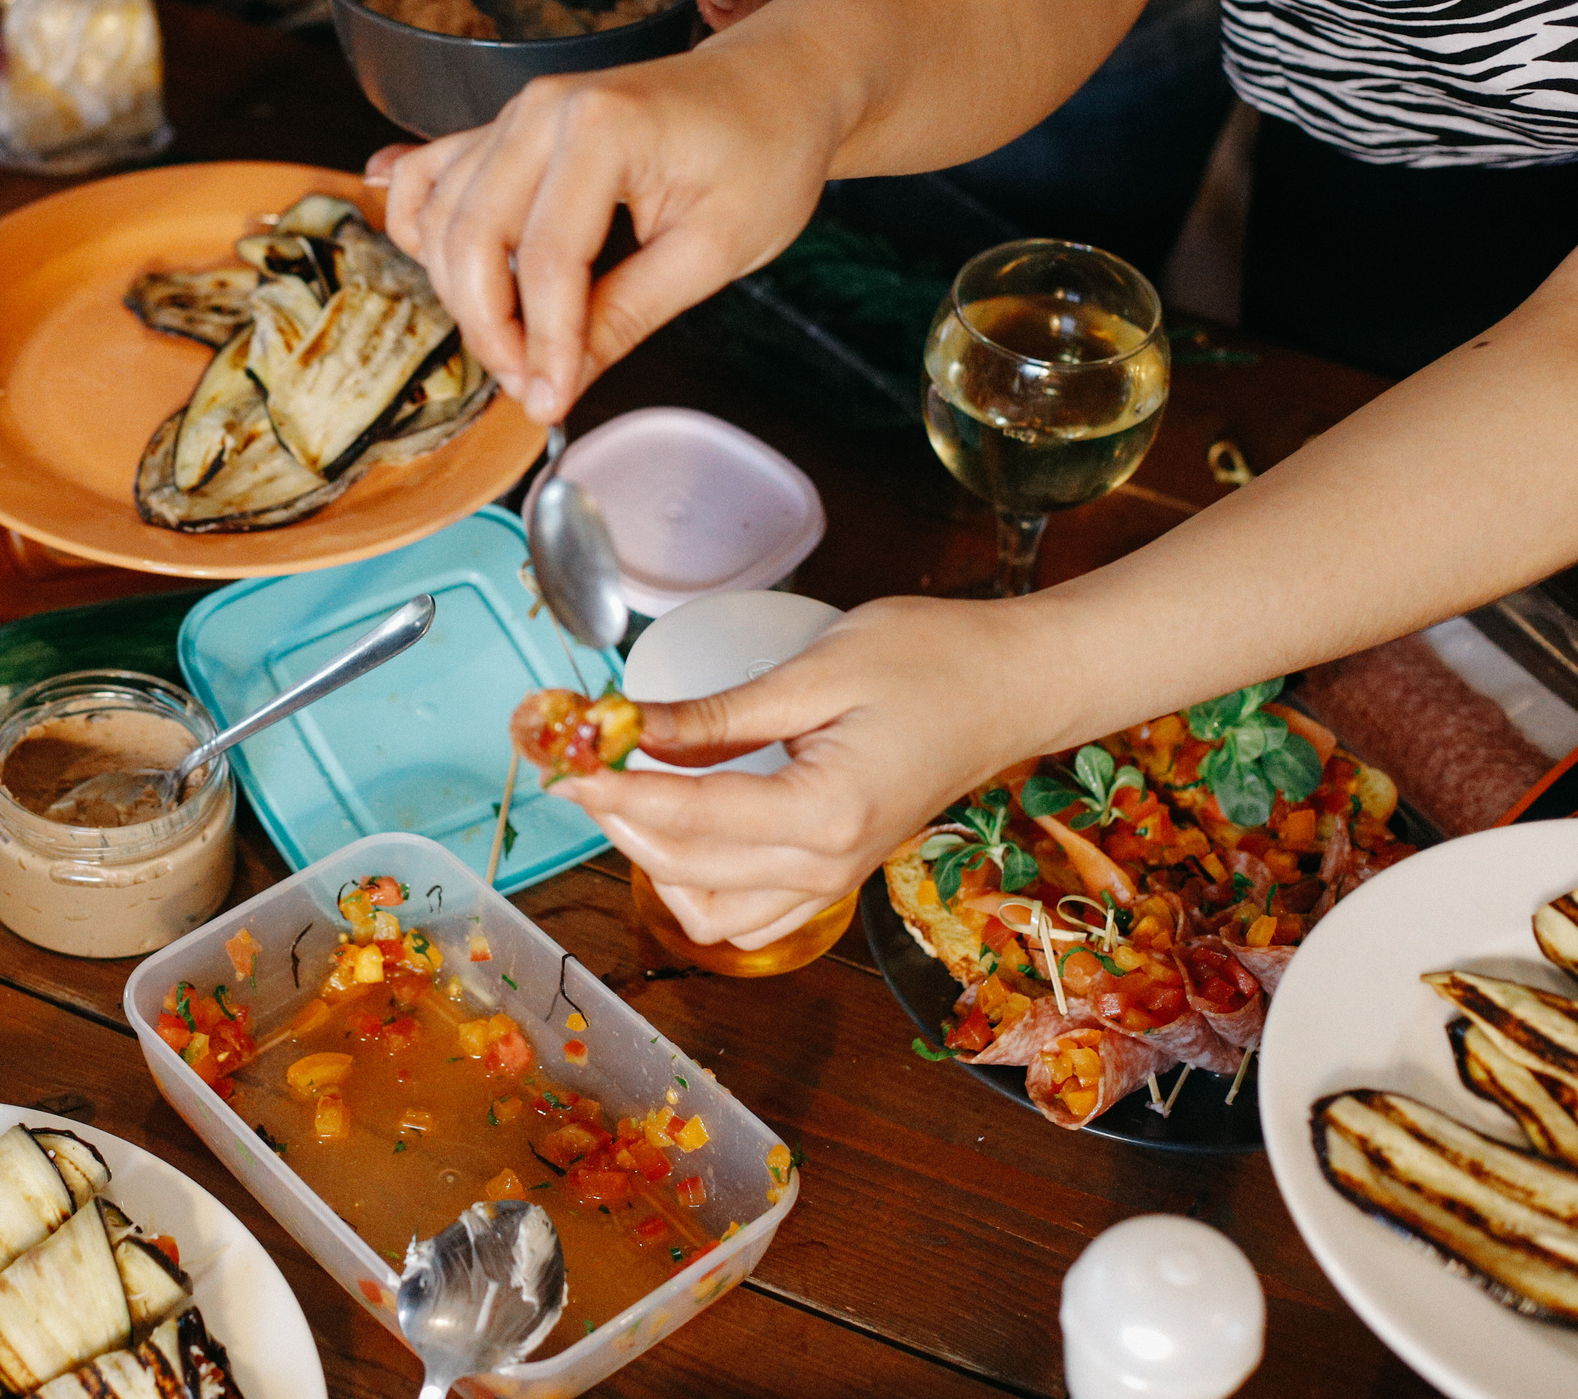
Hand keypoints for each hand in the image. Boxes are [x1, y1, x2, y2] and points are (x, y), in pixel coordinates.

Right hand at [365, 0, 836, 423]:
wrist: (778, 82)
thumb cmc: (764, 150)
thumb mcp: (716, 251)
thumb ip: (628, 315)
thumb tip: (559, 382)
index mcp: (604, 128)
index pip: (547, 261)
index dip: (543, 345)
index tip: (552, 401)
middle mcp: (544, 110)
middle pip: (472, 238)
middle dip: (491, 328)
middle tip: (530, 386)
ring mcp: (517, 113)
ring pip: (441, 218)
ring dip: (460, 294)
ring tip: (515, 347)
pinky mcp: (507, 126)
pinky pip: (429, 177)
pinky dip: (422, 229)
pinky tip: (445, 273)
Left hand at [549, 597, 1077, 944]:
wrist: (1015, 685)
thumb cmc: (932, 661)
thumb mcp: (814, 671)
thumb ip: (716, 716)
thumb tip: (626, 728)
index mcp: (824, 813)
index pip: (686, 819)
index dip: (611, 790)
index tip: (562, 759)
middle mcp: (828, 865)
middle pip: (685, 872)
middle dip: (619, 820)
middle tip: (581, 761)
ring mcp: (835, 880)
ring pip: (713, 914)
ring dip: (657, 863)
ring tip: (629, 792)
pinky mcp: (838, 874)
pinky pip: (752, 916)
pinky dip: (702, 886)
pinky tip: (683, 829)